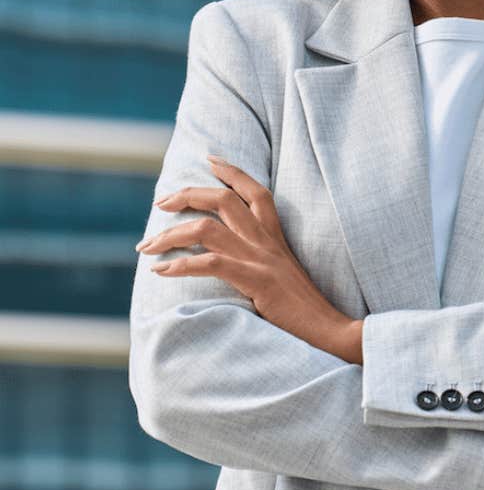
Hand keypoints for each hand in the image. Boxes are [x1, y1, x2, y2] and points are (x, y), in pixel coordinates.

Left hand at [136, 156, 358, 361]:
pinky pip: (211, 263)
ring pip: (208, 228)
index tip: (210, 159)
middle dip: (187, 195)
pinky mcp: (256, 282)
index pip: (255, 190)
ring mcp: (261, 260)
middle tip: (160, 203)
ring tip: (147, 246)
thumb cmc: (304, 309)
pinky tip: (161, 271)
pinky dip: (180, 265)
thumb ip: (263, 261)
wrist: (330, 330)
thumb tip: (233, 261)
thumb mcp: (283, 274)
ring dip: (170, 234)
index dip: (232, 171)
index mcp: (275, 237)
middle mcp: (267, 241)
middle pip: (224, 199)